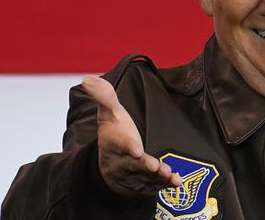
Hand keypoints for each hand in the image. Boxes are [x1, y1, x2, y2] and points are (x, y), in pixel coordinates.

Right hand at [82, 75, 181, 196]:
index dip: (128, 147)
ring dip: (157, 178)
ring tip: (169, 175)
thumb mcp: (109, 115)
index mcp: (114, 143)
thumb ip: (105, 98)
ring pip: (145, 178)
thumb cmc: (114, 135)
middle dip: (144, 166)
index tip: (137, 150)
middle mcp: (122, 162)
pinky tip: (176, 182)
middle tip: (155, 166)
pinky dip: (164, 186)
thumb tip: (88, 78)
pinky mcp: (142, 186)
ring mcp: (132, 176)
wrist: (108, 168)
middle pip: (133, 165)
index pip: (120, 145)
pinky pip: (153, 187)